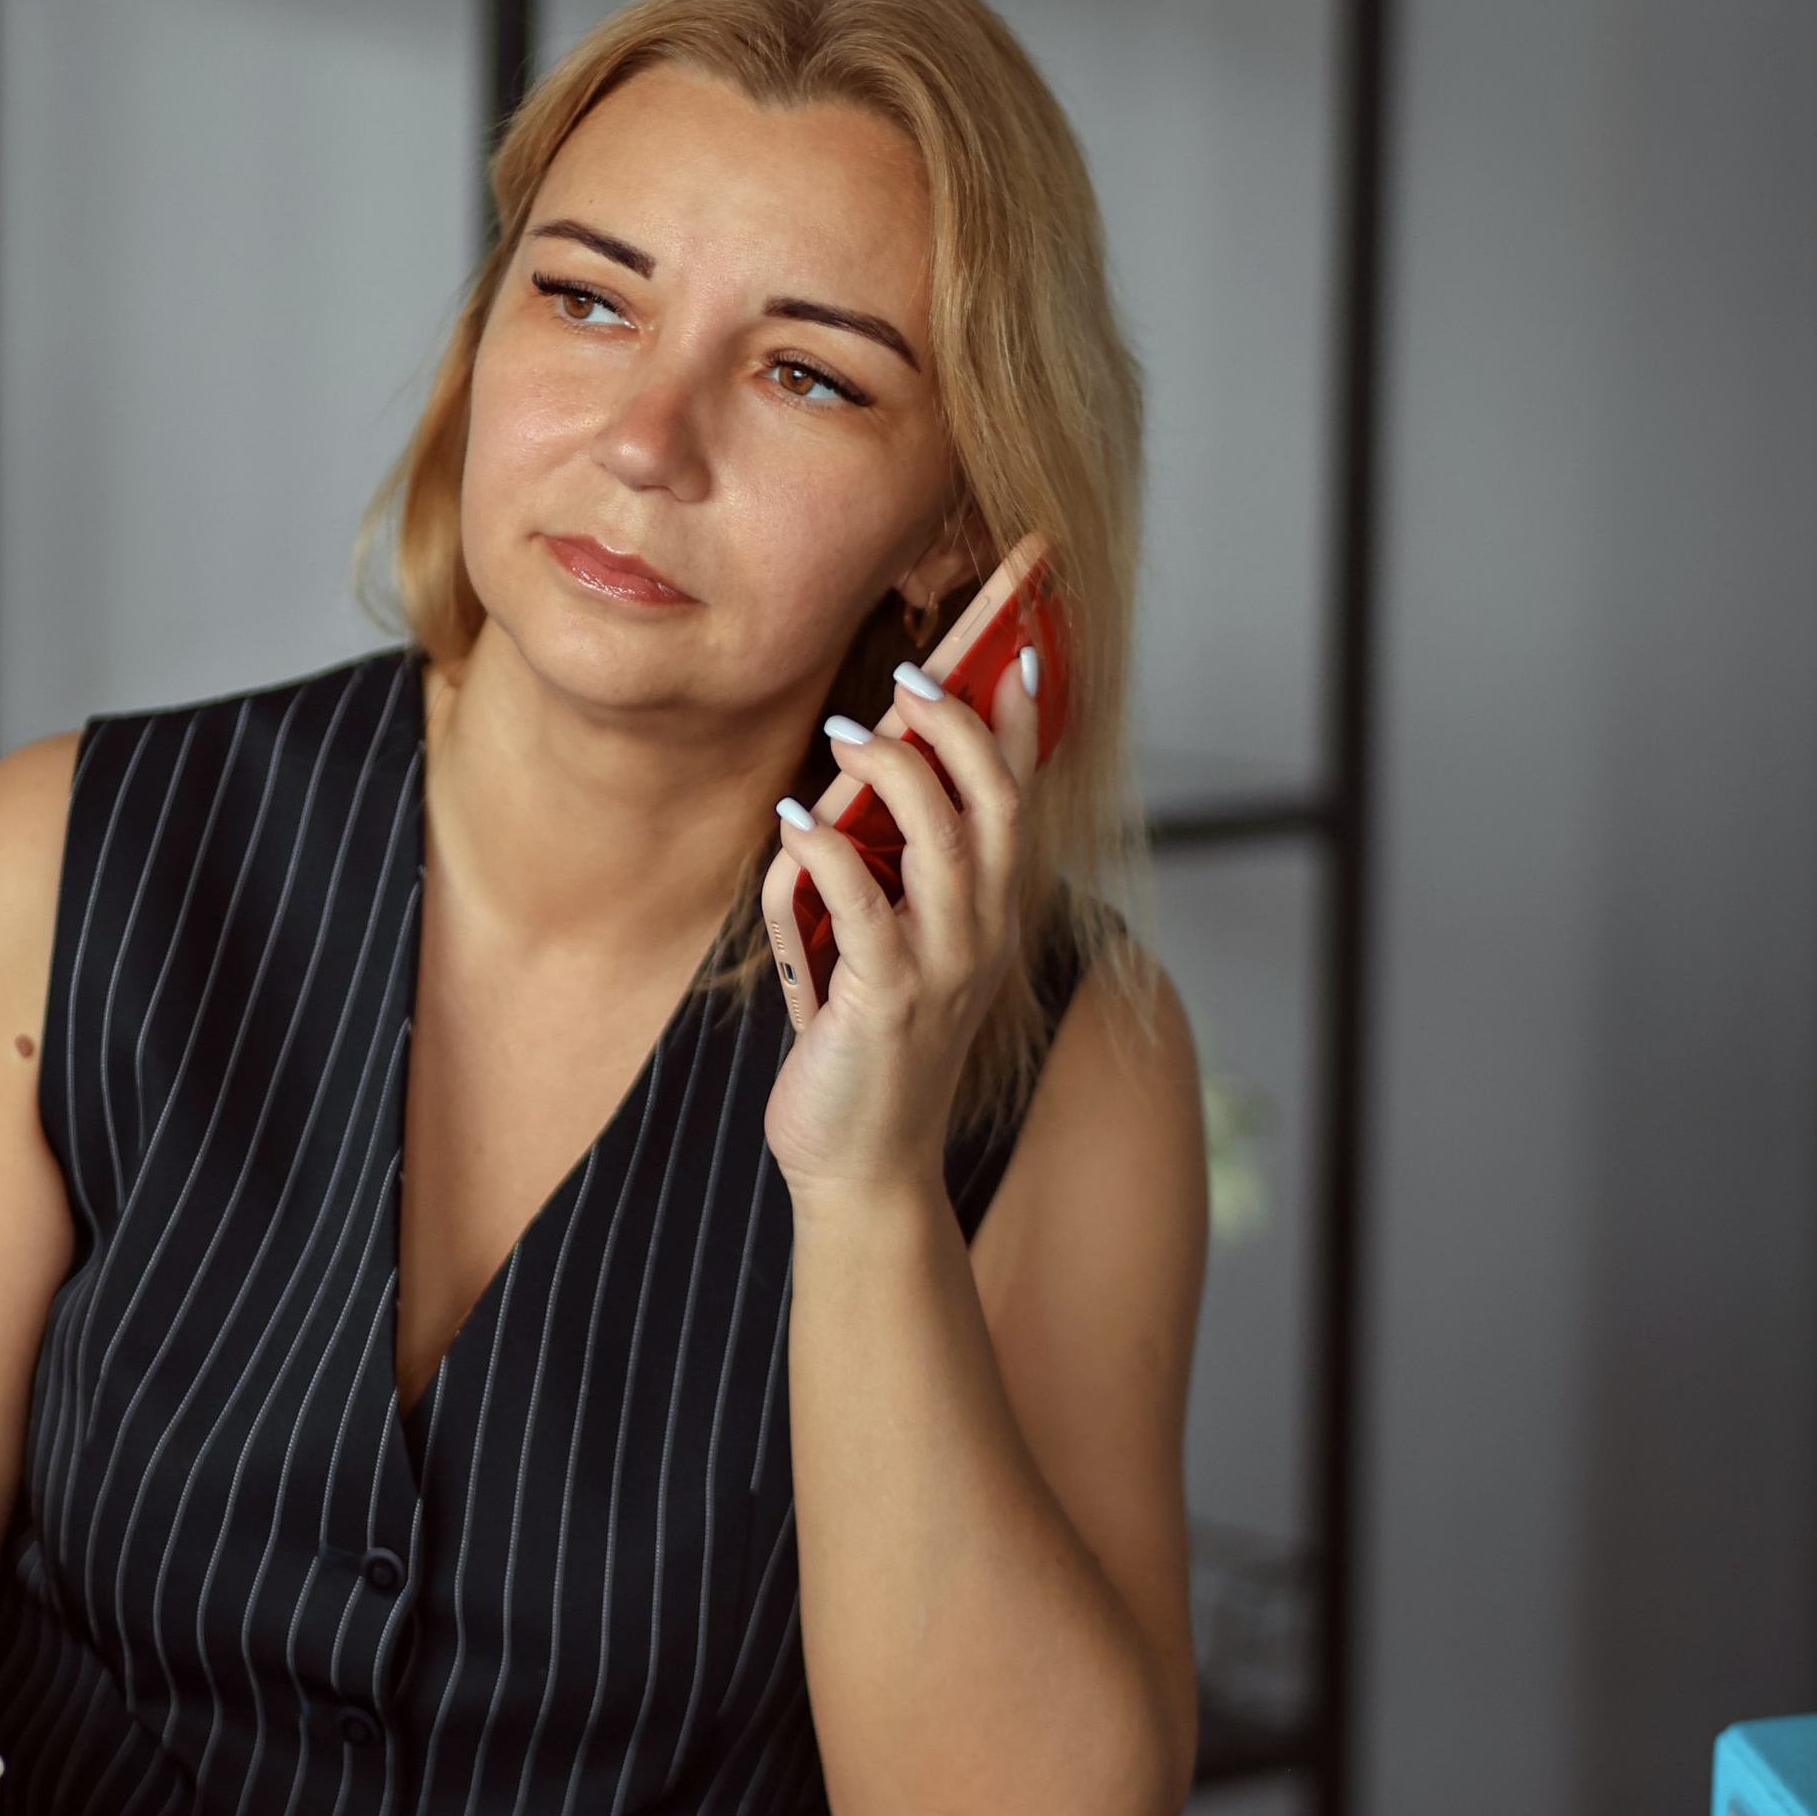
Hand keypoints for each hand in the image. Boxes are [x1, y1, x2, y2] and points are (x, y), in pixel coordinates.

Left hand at [760, 653, 1038, 1200]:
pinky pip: (865, 907)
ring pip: (942, 841)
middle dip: (958, 727)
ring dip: (894, 774)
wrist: (862, 1168)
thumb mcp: (883, 947)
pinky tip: (794, 823)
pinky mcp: (887, 1004)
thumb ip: (875, 875)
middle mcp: (984, 935)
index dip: (1021, 723)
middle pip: (994, 804)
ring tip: (848, 734)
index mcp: (990, 915)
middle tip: (908, 679)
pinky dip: (827, 854)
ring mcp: (943, 971)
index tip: (1013, 648)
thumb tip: (834, 789)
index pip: (1019, 799)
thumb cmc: (863, 1047)